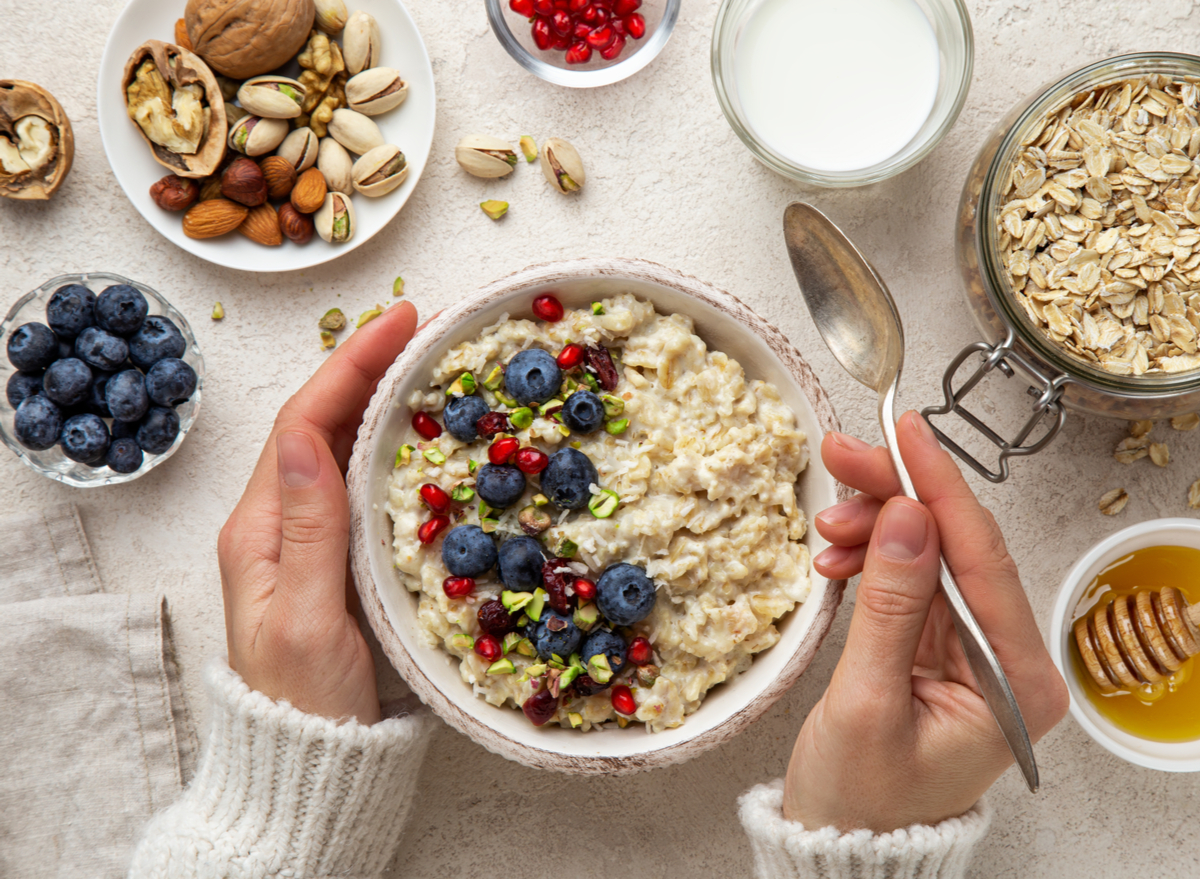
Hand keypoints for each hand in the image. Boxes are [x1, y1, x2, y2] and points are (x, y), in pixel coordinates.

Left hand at [217, 303, 418, 724]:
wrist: (312, 760)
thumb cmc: (308, 700)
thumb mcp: (307, 617)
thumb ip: (309, 530)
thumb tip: (305, 440)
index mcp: (263, 528)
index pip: (304, 423)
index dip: (351, 365)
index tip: (401, 321)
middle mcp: (281, 521)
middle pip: (321, 421)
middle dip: (368, 365)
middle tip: (426, 326)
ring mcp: (308, 537)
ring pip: (342, 446)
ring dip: (380, 396)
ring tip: (428, 359)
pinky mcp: (338, 556)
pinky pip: (361, 480)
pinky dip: (390, 442)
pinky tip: (423, 430)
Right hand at [783, 411, 1067, 831]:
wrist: (843, 843)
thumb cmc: (860, 799)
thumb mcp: (867, 702)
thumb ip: (891, 607)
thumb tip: (907, 517)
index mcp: (1018, 681)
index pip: (984, 558)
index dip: (941, 487)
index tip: (906, 433)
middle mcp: (1008, 658)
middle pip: (959, 545)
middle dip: (899, 495)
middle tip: (842, 455)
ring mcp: (974, 649)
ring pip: (930, 553)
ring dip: (876, 526)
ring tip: (827, 524)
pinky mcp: (940, 645)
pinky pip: (910, 578)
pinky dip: (871, 557)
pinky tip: (837, 554)